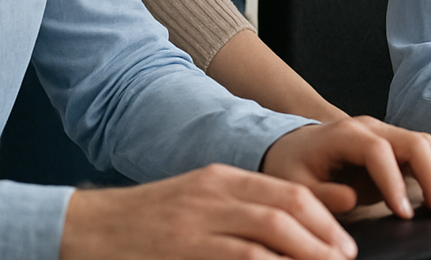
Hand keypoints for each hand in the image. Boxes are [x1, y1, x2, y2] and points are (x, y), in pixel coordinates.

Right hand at [60, 164, 357, 259]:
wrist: (86, 227)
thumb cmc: (144, 221)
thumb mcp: (196, 201)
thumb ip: (239, 209)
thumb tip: (290, 230)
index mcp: (221, 179)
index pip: (286, 190)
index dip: (323, 216)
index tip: (343, 241)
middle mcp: (213, 195)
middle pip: (285, 210)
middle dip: (322, 238)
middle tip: (344, 259)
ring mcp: (196, 223)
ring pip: (266, 236)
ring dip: (305, 255)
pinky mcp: (182, 250)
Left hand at [262, 116, 430, 219]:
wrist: (292, 147)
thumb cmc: (293, 166)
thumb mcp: (295, 185)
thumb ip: (320, 195)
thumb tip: (351, 200)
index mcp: (345, 135)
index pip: (379, 151)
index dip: (394, 182)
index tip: (404, 214)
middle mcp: (371, 128)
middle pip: (414, 141)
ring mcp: (385, 134)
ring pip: (426, 145)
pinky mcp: (394, 146)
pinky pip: (425, 153)